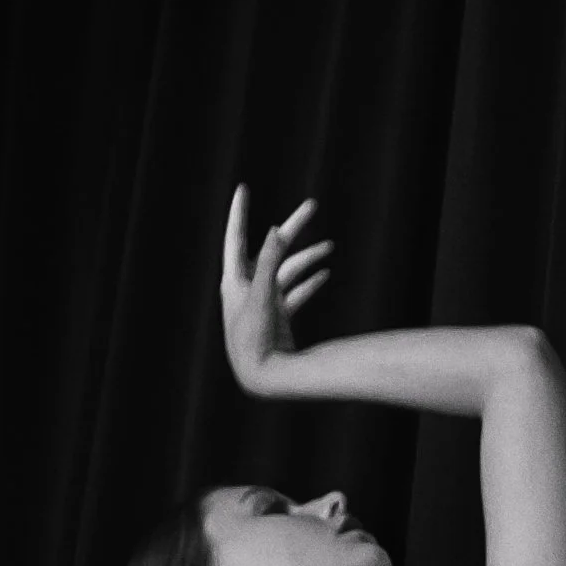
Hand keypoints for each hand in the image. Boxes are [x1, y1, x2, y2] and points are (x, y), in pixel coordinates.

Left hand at [219, 185, 333, 395]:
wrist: (260, 376)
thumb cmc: (253, 338)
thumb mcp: (261, 296)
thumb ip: (269, 262)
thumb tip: (276, 230)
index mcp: (235, 278)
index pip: (236, 236)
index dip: (239, 211)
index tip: (243, 188)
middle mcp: (248, 285)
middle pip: (273, 248)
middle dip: (294, 227)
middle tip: (313, 206)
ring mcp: (264, 300)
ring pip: (288, 270)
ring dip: (309, 258)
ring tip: (330, 247)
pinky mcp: (277, 315)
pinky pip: (295, 293)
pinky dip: (309, 283)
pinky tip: (324, 274)